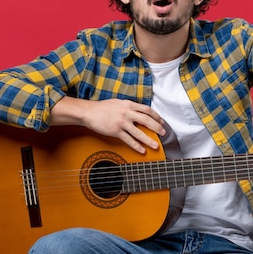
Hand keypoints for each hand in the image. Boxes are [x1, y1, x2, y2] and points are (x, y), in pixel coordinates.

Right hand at [51, 97, 165, 153]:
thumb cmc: (103, 107)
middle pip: (146, 120)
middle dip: (157, 127)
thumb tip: (139, 112)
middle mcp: (127, 112)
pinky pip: (128, 140)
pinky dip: (136, 146)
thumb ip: (129, 106)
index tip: (161, 121)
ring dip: (149, 139)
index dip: (156, 116)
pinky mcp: (115, 131)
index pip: (146, 110)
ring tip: (156, 145)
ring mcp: (121, 122)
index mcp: (128, 104)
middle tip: (163, 133)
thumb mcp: (119, 103)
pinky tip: (142, 150)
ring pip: (139, 132)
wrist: (89, 112)